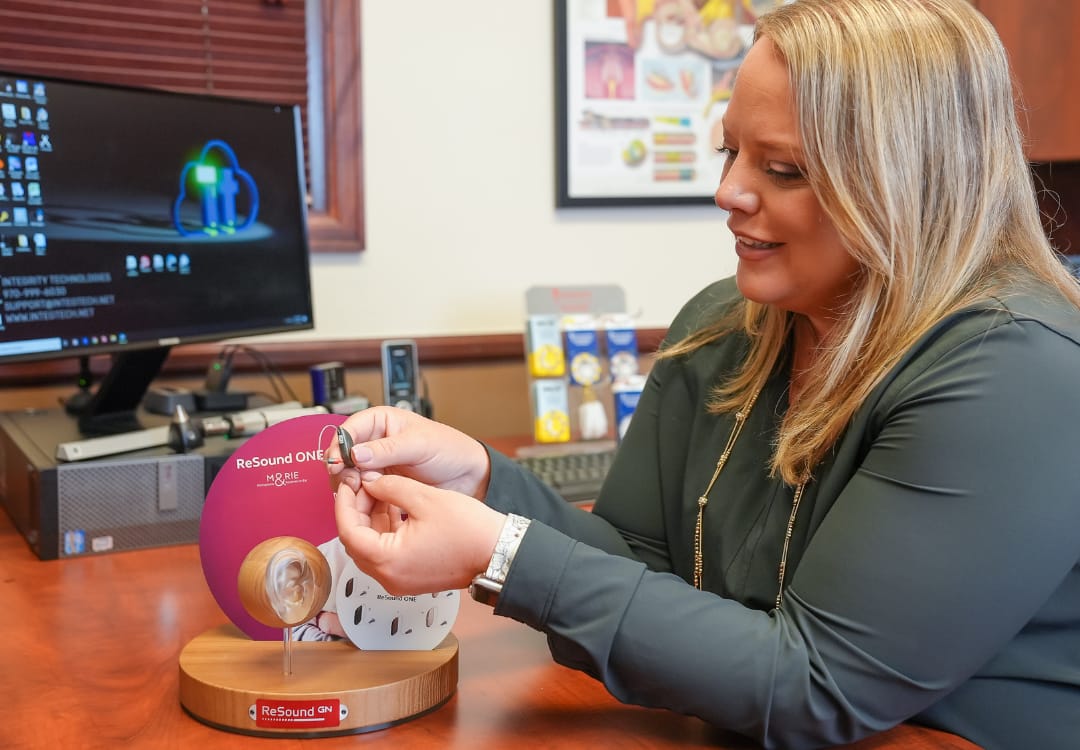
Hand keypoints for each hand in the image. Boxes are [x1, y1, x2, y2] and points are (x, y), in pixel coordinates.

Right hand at [327, 406, 491, 499]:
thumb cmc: (449, 449)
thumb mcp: (419, 445)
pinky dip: (361, 496)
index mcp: (380, 421)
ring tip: (359, 491)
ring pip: (349, 474)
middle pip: (342, 453)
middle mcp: (374, 441)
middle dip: (342, 467)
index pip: (348, 429)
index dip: (339, 445)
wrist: (467, 476)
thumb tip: (355, 453)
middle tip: (349, 481)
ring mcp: (376, 464)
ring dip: (350, 484)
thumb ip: (387, 449)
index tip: (337, 462)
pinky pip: (362, 490)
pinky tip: (367, 501)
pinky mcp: (381, 483)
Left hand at [334, 471, 506, 594]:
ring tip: (381, 490)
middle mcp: (388, 577)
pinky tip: (395, 507)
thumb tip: (368, 482)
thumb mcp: (423, 498)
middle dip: (357, 509)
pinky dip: (386, 530)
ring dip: (371, 519)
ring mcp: (399, 580)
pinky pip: (387, 553)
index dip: (344, 502)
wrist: (499, 553)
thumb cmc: (468, 530)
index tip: (348, 482)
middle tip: (363, 483)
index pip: (347, 531)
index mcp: (387, 560)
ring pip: (371, 547)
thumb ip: (389, 487)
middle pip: (356, 541)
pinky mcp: (411, 577)